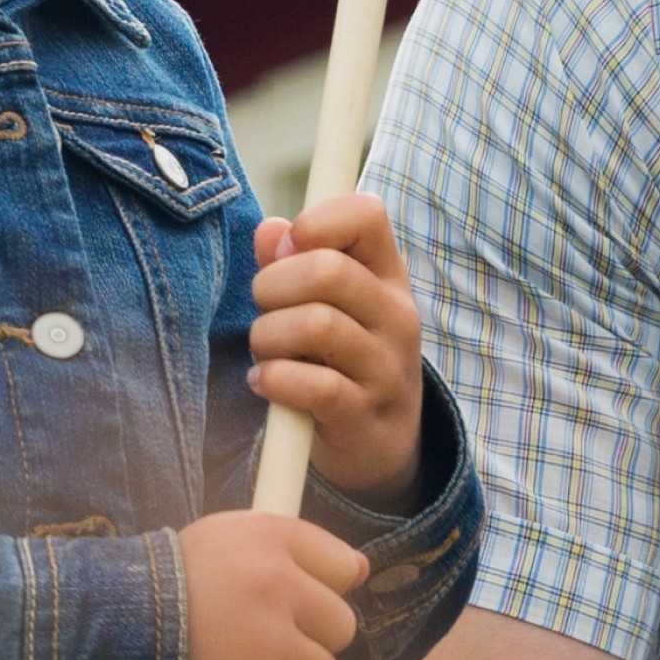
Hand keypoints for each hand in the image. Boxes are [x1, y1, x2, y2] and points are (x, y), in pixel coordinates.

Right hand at [179, 506, 371, 659]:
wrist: (99, 636)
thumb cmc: (162, 589)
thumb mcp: (220, 539)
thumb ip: (287, 546)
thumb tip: (361, 570)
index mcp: (269, 537)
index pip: (344, 567)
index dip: (316, 592)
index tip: (285, 604)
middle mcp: (275, 582)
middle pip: (341, 626)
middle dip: (306, 641)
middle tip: (257, 645)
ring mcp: (268, 640)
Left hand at [243, 189, 432, 500]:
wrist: (381, 445)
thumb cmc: (340, 359)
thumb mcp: (327, 304)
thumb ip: (293, 261)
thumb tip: (270, 229)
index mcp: (387, 275)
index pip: (366, 214)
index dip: (315, 221)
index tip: (287, 250)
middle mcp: (396, 315)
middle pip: (327, 271)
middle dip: (272, 287)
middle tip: (264, 310)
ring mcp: (385, 368)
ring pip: (315, 325)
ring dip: (268, 337)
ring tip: (265, 353)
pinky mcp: (364, 415)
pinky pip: (314, 386)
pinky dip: (275, 380)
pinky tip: (264, 383)